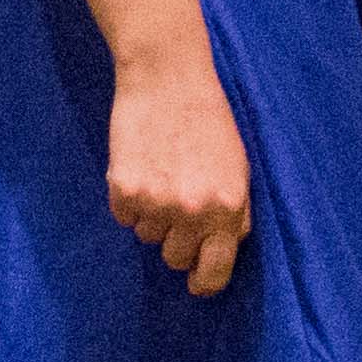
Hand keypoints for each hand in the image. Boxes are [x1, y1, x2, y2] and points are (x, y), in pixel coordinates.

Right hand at [108, 57, 252, 297]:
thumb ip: (237, 211)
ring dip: (152, 215)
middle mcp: (192, 212)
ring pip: (147, 236)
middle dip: (176, 239)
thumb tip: (226, 248)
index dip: (204, 282)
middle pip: (174, 258)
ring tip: (161, 173)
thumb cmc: (209, 120)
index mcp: (227, 208)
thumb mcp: (238, 167)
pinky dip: (128, 200)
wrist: (168, 78)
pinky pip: (123, 217)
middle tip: (177, 204)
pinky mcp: (123, 189)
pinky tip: (141, 167)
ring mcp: (156, 203)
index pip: (214, 271)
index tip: (196, 283)